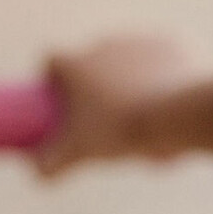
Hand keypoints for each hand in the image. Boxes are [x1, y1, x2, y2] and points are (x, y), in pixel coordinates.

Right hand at [34, 34, 198, 177]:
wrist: (174, 115)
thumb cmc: (120, 132)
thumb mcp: (79, 152)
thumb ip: (51, 164)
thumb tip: (38, 172)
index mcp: (76, 64)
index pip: (51, 61)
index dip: (53, 79)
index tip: (61, 100)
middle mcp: (104, 44)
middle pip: (92, 63)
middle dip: (96, 85)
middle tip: (107, 116)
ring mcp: (138, 41)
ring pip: (129, 61)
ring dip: (130, 79)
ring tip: (142, 113)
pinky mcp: (170, 44)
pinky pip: (162, 59)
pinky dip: (163, 75)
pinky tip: (168, 98)